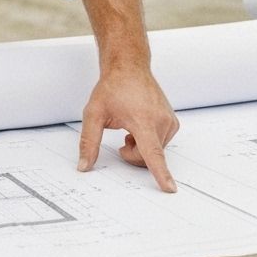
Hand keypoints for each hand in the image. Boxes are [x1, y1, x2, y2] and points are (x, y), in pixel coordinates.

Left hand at [77, 66, 179, 191]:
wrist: (129, 67)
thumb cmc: (112, 88)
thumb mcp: (94, 113)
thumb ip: (88, 142)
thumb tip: (84, 166)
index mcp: (142, 120)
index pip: (152, 152)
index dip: (160, 173)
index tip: (170, 189)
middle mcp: (160, 120)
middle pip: (148, 156)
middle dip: (132, 154)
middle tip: (122, 140)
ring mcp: (169, 120)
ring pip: (156, 151)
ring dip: (141, 147)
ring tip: (130, 128)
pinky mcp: (173, 121)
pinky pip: (161, 143)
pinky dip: (150, 141)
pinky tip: (140, 126)